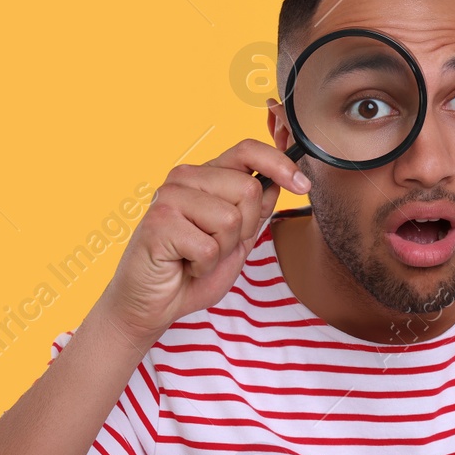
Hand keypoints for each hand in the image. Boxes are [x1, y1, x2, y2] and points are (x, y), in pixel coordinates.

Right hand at [96, 139, 310, 348]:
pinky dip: (204, 265)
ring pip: (230, 219)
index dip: (279, 164)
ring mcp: (169, 197)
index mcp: (204, 176)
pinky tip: (184, 265)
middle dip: (243, 229)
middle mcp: (184, 178)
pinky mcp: (159, 222)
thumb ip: (254, 211)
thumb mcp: (236, 240)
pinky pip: (209, 246)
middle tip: (215, 246)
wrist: (151, 303)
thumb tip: (280, 183)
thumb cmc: (190, 271)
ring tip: (197, 256)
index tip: (302, 185)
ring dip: (222, 250)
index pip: (246, 151)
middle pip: (247, 189)